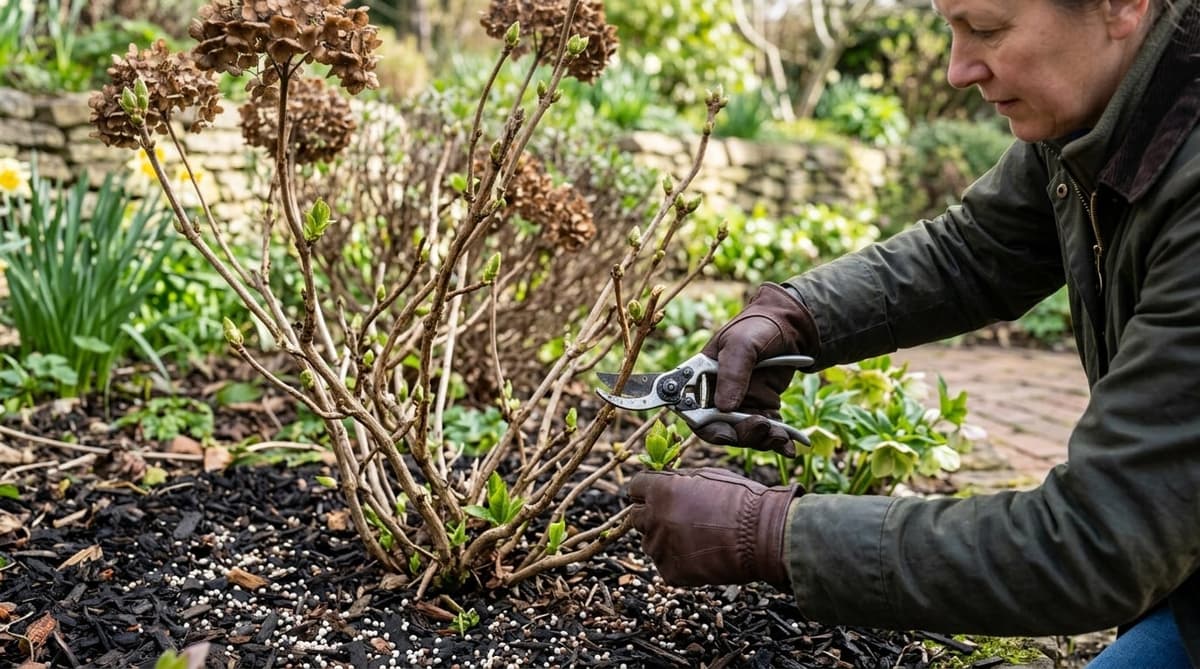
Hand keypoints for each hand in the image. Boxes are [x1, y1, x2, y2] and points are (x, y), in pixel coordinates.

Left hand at [628, 467, 801, 587]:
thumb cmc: (741, 501)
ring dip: (665, 541)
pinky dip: (678, 563)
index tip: (655, 496)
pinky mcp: (671, 572)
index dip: (646, 491)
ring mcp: (661, 547)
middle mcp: (655, 517)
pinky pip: (665, 567)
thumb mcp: (707, 476)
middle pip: (637, 518)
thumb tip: (663, 483)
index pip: (635, 488)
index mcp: (661, 489)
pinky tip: (700, 555)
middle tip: (679, 519)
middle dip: (653, 517)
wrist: (764, 535)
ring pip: (650, 544)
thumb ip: (677, 480)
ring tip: (696, 539)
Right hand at [698, 283, 817, 455]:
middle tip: (761, 426)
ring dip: (761, 439)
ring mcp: (740, 405)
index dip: (706, 426)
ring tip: (780, 435)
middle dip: (740, 435)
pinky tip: (790, 446)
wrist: (790, 326)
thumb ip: (732, 372)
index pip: (693, 411)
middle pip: (720, 429)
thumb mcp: (741, 344)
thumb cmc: (757, 327)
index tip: (726, 432)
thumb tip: (723, 407)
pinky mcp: (762, 410)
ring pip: (744, 434)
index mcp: (701, 379)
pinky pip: (765, 432)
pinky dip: (777, 441)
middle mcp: (717, 396)